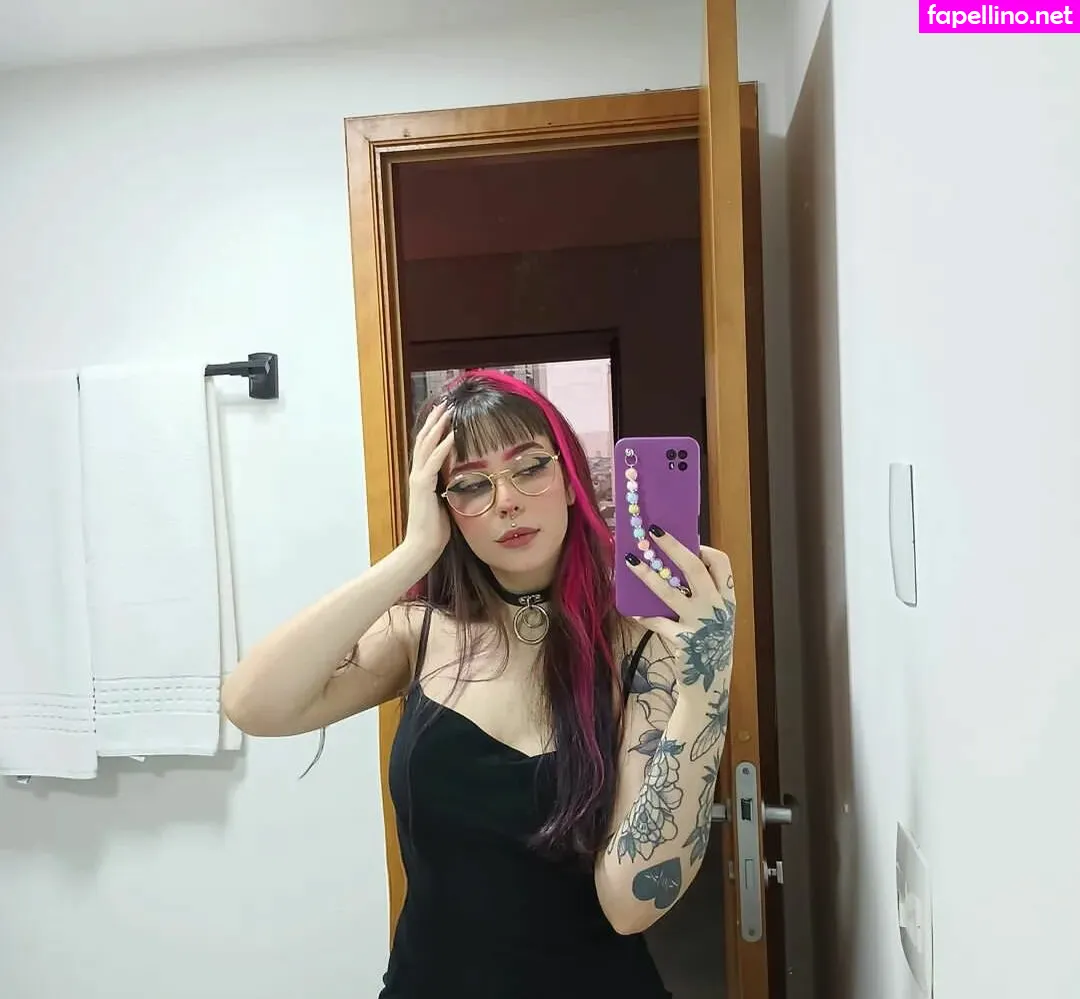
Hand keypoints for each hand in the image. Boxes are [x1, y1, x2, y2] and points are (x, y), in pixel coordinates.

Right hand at [402, 400, 456, 566]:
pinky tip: (452, 434)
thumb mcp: (445, 503)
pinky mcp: (422, 487)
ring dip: (437, 426)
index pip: (426, 447)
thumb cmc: (435, 530)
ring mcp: (418, 479)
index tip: (444, 414)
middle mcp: (417, 474)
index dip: (434, 429)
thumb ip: (449, 489)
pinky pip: (433, 461)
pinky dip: (442, 446)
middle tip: (444, 403)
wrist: (422, 547)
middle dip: (434, 420)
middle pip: (423, 439)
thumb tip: (461, 481)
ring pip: (426, 445)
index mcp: (422, 478)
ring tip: (447, 410)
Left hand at [624, 529, 735, 693]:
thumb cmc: (708, 642)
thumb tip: (670, 566)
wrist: (710, 683)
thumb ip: (701, 594)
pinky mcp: (684, 641)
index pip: (721, 564)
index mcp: (726, 598)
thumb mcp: (713, 616)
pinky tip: (633, 610)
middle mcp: (716, 608)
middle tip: (653, 531)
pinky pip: (658, 622)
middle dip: (673, 547)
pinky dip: (645, 615)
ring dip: (648, 575)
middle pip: (695, 569)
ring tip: (630, 562)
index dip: (703, 549)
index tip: (687, 541)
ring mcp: (700, 625)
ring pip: (670, 593)